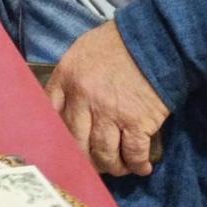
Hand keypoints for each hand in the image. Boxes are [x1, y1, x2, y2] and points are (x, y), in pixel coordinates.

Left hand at [46, 22, 170, 176]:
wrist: (157, 39)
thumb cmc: (119, 44)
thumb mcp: (82, 52)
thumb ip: (69, 79)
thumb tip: (63, 107)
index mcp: (67, 77)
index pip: (50, 115)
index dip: (56, 137)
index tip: (63, 148)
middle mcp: (84, 98)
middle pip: (75, 144)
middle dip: (84, 161)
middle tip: (94, 166)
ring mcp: (110, 112)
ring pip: (104, 154)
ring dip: (112, 166)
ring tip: (119, 167)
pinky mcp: (137, 122)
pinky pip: (133, 154)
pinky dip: (137, 166)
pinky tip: (141, 168)